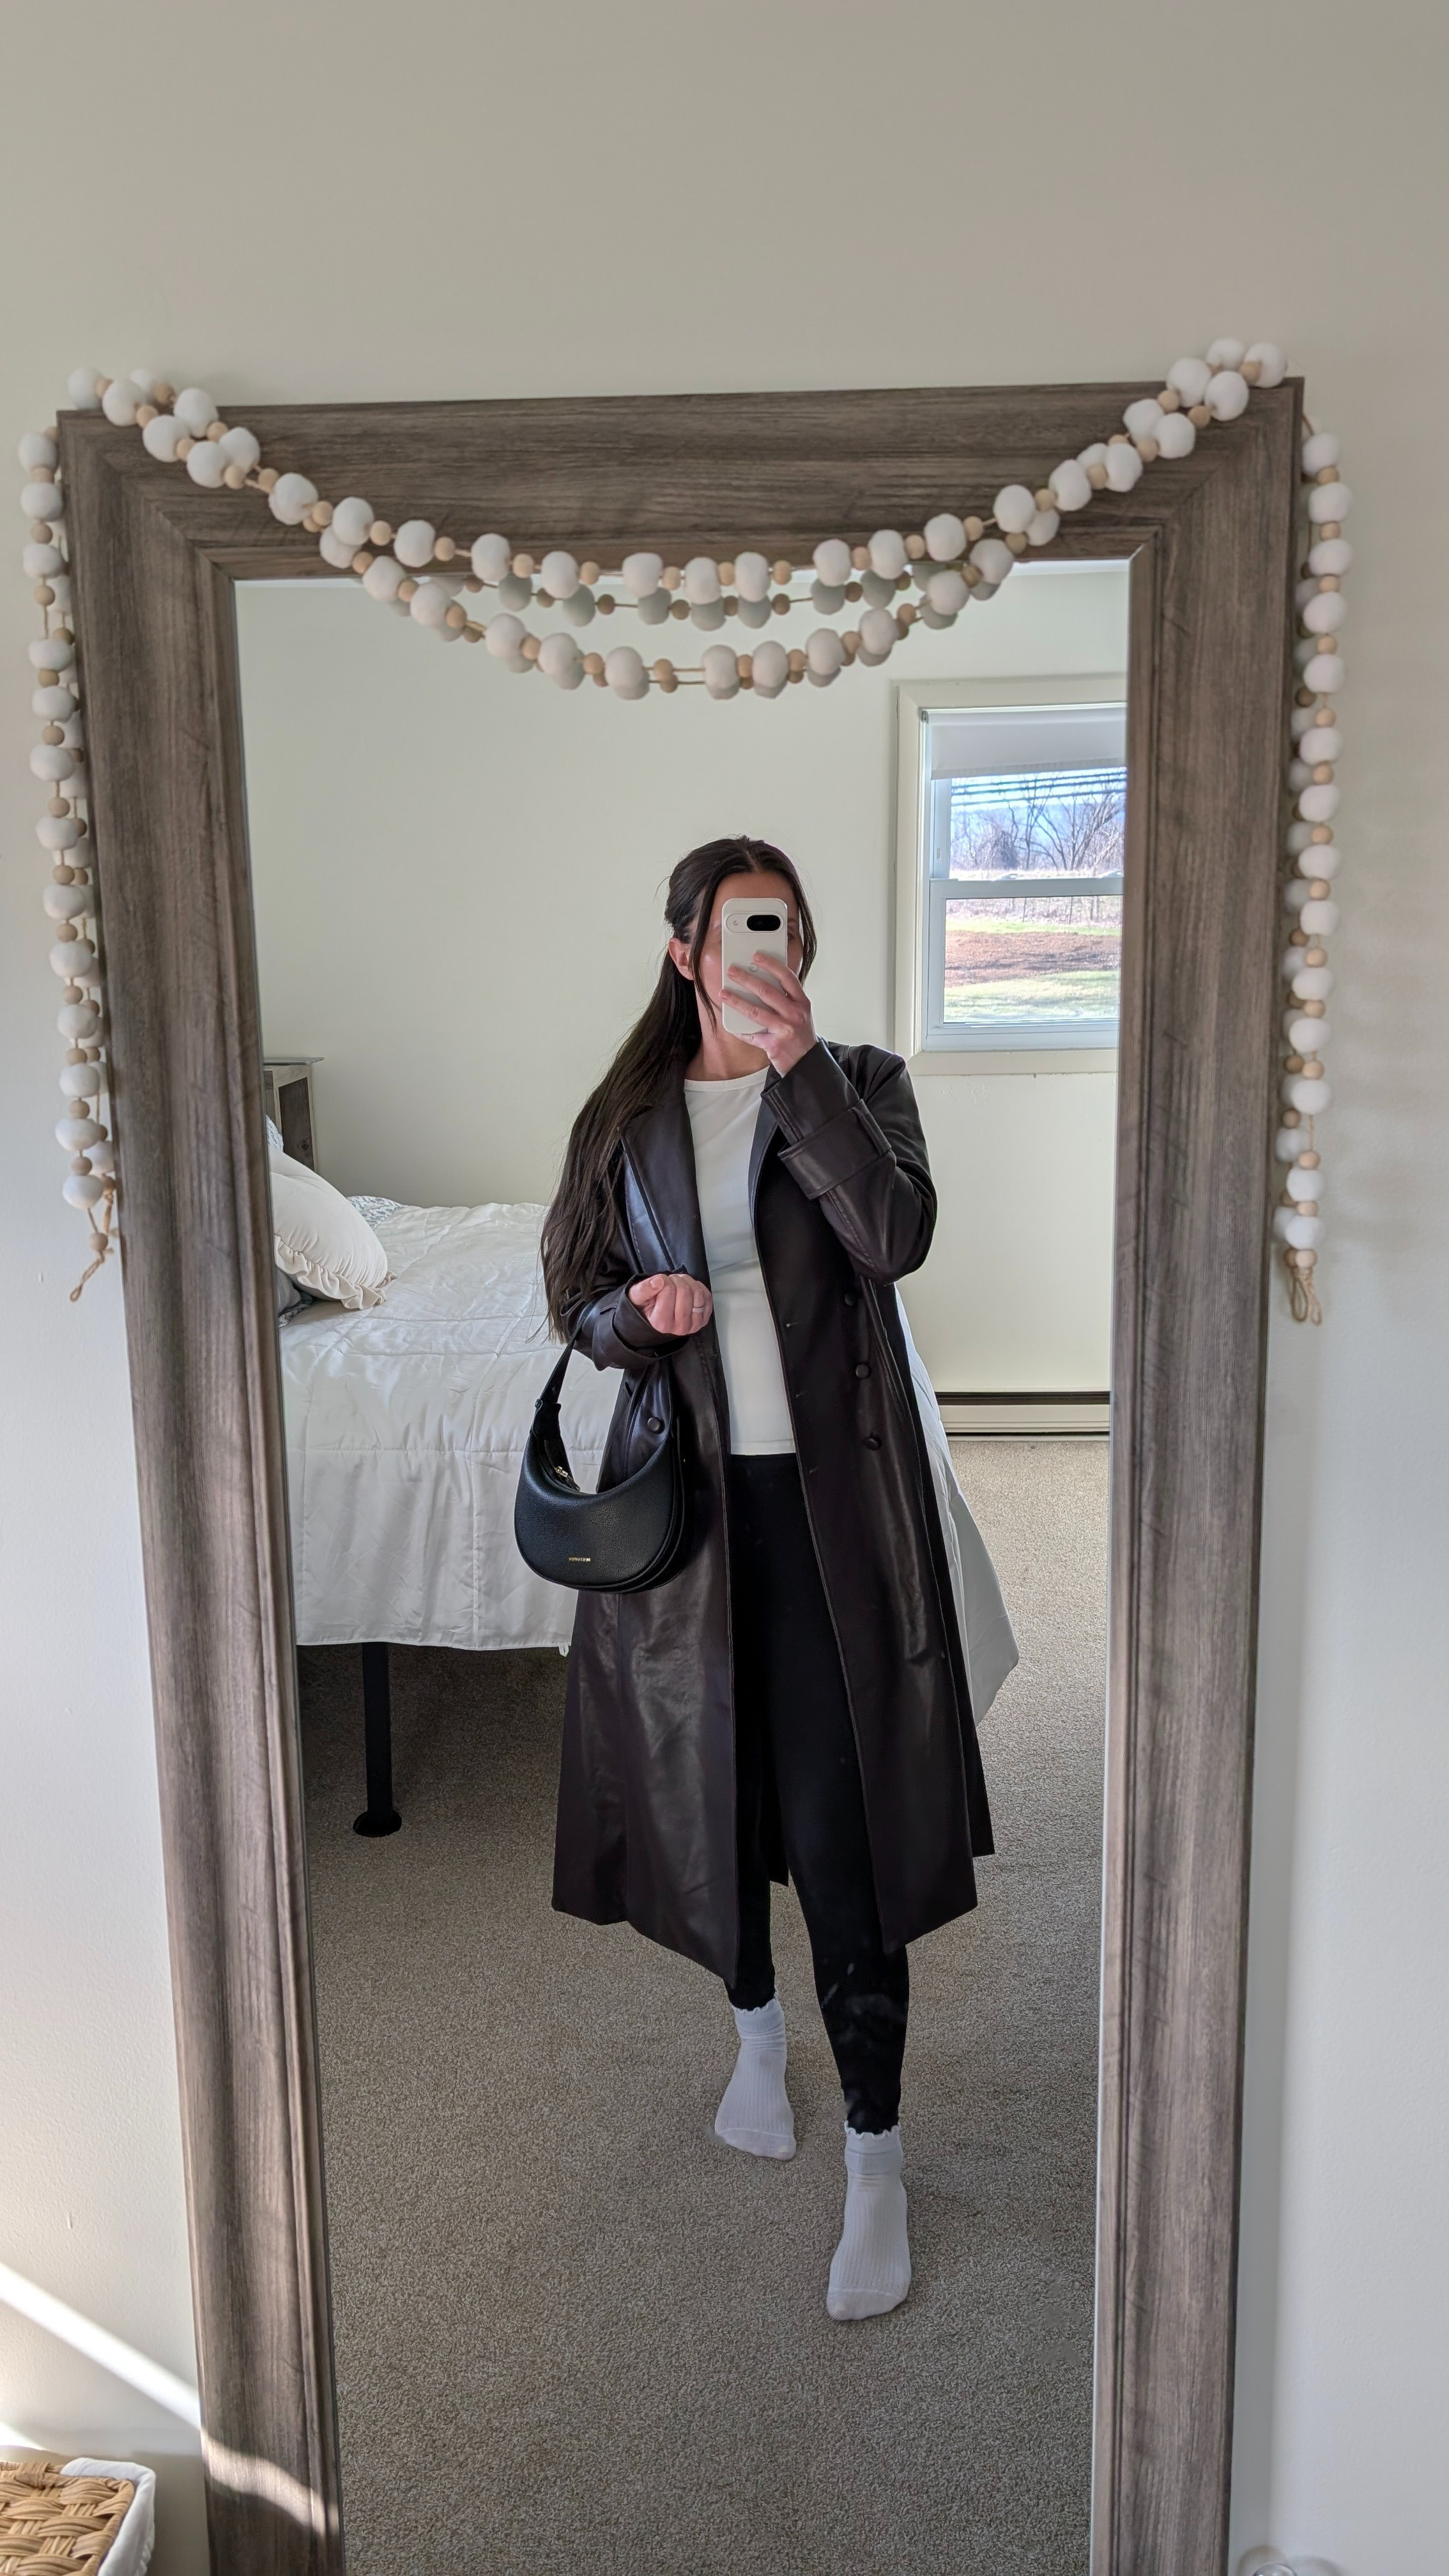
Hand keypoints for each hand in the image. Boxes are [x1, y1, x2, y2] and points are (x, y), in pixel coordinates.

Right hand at [627, 1272, 713, 1335]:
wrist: (656, 1317)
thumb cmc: (646, 1306)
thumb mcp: (637, 1297)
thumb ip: (644, 1289)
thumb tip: (658, 1281)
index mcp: (661, 1323)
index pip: (668, 1291)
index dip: (663, 1281)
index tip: (659, 1284)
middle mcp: (679, 1327)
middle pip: (684, 1291)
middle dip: (676, 1280)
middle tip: (669, 1283)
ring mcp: (694, 1324)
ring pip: (697, 1292)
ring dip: (687, 1282)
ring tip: (678, 1285)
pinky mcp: (704, 1318)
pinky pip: (707, 1296)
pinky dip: (698, 1287)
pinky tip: (688, 1290)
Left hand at [721, 954, 816, 1074]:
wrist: (807, 1062)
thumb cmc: (801, 1035)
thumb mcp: (801, 1013)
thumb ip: (787, 999)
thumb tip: (760, 983)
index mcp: (802, 1003)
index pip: (786, 977)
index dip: (771, 964)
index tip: (756, 956)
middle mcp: (794, 1014)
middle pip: (766, 991)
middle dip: (746, 979)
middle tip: (732, 971)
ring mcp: (784, 1030)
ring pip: (755, 1011)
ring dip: (736, 1001)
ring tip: (724, 993)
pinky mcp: (773, 1045)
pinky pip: (751, 1035)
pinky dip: (739, 1030)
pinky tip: (730, 1025)